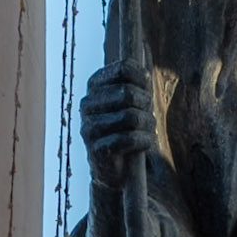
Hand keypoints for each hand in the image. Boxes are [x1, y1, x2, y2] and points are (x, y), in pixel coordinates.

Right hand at [80, 60, 154, 189]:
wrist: (114, 168)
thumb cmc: (126, 128)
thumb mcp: (132, 101)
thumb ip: (137, 83)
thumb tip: (144, 71)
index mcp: (94, 86)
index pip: (123, 68)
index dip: (142, 78)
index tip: (147, 89)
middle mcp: (87, 104)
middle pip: (128, 93)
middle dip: (146, 105)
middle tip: (148, 115)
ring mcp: (89, 127)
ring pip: (131, 116)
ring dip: (148, 124)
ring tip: (148, 129)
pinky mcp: (97, 149)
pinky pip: (129, 138)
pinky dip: (145, 140)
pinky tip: (146, 142)